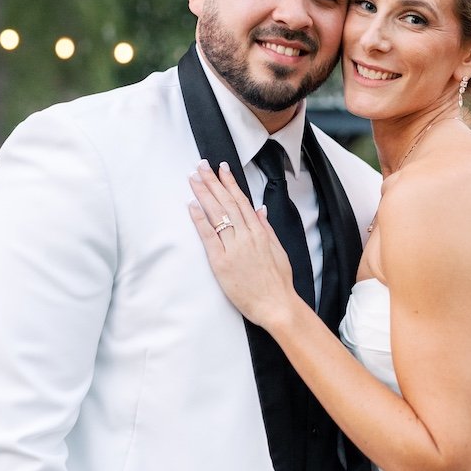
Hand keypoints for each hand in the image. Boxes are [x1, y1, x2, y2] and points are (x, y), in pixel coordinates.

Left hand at [189, 161, 296, 330]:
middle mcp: (246, 236)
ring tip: (194, 178)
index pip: (242, 200)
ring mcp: (233, 248)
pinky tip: (192, 205)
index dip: (230, 183)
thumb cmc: (278, 282)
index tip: (221, 168)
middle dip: (213, 181)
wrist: (277, 305)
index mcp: (259, 232)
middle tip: (201, 165)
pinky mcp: (221, 263)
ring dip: (204, 194)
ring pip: (217, 214)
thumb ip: (266, 229)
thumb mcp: (278, 251)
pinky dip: (200, 219)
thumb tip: (260, 210)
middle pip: (226, 202)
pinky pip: (209, 236)